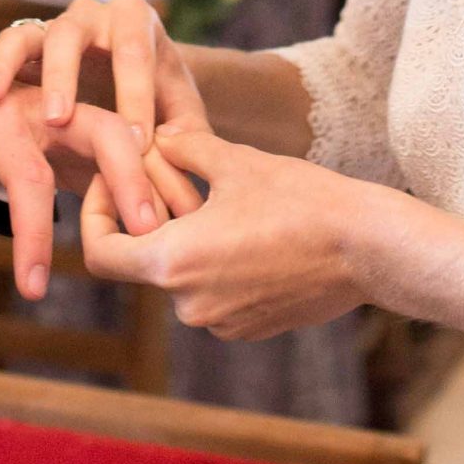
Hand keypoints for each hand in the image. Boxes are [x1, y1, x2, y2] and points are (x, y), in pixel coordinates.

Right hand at [0, 0, 207, 141]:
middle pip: (70, 32)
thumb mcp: (178, 113)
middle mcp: (88, 17)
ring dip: (6, 65)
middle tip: (56, 119)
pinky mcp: (14, 48)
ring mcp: (46, 29)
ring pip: (22, 34)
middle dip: (62, 75)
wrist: (122, 82)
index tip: (137, 142)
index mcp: (134, 22)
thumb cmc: (154, 103)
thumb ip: (185, 137)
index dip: (136, 94)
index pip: (135, 48)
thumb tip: (179, 167)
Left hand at [0, 47, 171, 305]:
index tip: (33, 290)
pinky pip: (121, 144)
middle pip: (95, 126)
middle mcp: (36, 105)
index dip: (33, 236)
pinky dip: (142, 174)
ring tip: (158, 226)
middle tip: (144, 233)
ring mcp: (63, 111)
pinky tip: (155, 218)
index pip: (24, 176)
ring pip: (117, 128)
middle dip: (124, 175)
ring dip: (142, 172)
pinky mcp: (77, 127)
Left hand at [80, 126, 375, 338]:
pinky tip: (251, 229)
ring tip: (220, 198)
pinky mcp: (249, 328)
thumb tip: (156, 135)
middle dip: (151, 218)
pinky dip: (216, 262)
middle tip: (177, 175)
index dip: (95, 215)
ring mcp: (221, 323)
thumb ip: (182, 147)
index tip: (114, 182)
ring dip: (187, 239)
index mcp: (174, 263)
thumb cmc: (301, 199)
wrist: (369, 249)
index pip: (100, 253)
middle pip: (142, 260)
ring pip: (181, 275)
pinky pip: (213, 292)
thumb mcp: (235, 161)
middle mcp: (189, 305)